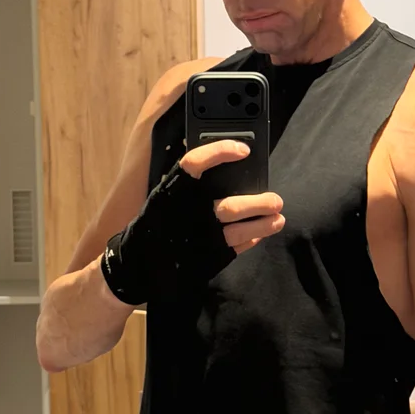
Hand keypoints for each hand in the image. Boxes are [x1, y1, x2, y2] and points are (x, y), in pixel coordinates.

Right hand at [99, 141, 283, 304]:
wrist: (137, 263)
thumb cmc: (155, 223)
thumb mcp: (164, 197)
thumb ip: (188, 184)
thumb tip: (226, 164)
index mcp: (172, 193)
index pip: (195, 163)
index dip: (220, 152)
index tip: (243, 150)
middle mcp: (186, 215)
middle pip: (229, 206)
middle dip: (256, 203)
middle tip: (275, 199)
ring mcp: (198, 240)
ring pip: (237, 231)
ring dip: (262, 224)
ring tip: (277, 217)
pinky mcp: (206, 259)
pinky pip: (235, 249)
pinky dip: (251, 239)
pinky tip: (261, 232)